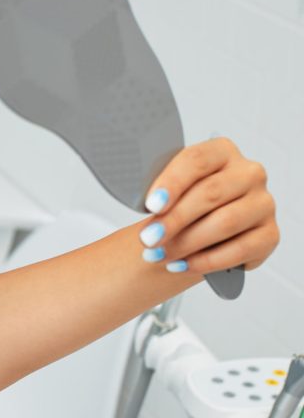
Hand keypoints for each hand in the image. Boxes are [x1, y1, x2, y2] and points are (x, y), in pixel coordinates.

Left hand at [137, 137, 277, 274]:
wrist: (197, 229)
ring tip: (159, 255)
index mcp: (222, 152)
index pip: (197, 160)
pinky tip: (182, 265)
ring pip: (225, 222)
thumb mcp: (168, 191)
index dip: (172, 183)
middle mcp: (249, 174)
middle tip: (148, 239)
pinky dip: (206, 261)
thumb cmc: (182, 204)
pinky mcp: (269, 234)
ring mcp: (263, 203)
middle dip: (174, 220)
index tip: (150, 205)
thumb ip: (160, 192)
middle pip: (210, 193)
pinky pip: (240, 250)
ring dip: (186, 243)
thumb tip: (148, 206)